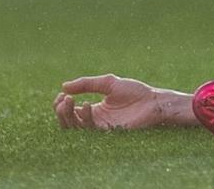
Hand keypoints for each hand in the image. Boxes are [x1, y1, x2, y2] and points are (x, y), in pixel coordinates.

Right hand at [53, 74, 172, 131]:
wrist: (153, 101)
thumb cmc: (134, 91)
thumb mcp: (108, 83)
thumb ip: (87, 84)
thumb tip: (63, 86)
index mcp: (94, 109)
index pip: (70, 112)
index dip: (61, 105)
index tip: (62, 94)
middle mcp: (95, 120)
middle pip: (68, 123)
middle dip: (61, 112)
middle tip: (64, 99)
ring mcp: (101, 127)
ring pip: (76, 128)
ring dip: (69, 115)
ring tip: (70, 101)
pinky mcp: (108, 132)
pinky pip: (90, 128)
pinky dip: (84, 117)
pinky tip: (87, 105)